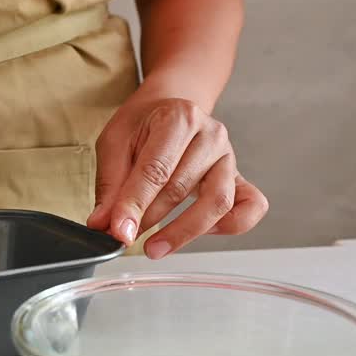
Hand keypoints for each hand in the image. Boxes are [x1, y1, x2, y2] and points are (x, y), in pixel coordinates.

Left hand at [87, 96, 267, 257]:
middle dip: (150, 219)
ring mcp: (229, 157)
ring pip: (217, 202)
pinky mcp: (239, 177)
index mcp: (178, 118)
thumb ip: (110, 184)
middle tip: (125, 237)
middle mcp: (211, 135)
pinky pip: (250, 207)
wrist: (169, 109)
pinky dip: (229, 226)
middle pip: (182, 187)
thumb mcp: (115, 142)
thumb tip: (104, 223)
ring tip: (154, 246)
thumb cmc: (143, 125)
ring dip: (183, 231)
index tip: (119, 232)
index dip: (135, 205)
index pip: (156, 169)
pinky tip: (200, 232)